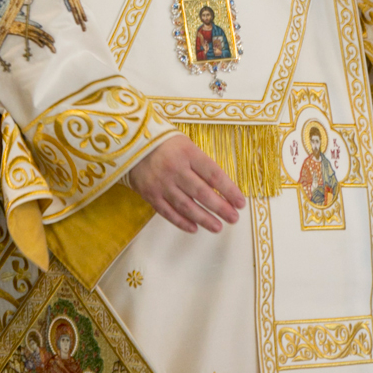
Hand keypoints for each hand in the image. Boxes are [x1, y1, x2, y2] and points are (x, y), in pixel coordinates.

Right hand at [128, 135, 245, 233]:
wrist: (131, 144)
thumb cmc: (165, 144)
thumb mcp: (186, 144)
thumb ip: (201, 164)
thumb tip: (221, 187)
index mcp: (188, 153)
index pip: (213, 174)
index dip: (229, 190)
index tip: (240, 202)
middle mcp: (175, 169)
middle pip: (202, 192)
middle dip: (220, 207)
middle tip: (233, 218)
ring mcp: (162, 183)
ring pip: (186, 205)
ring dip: (204, 219)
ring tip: (218, 227)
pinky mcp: (150, 194)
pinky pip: (168, 212)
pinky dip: (182, 222)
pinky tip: (195, 228)